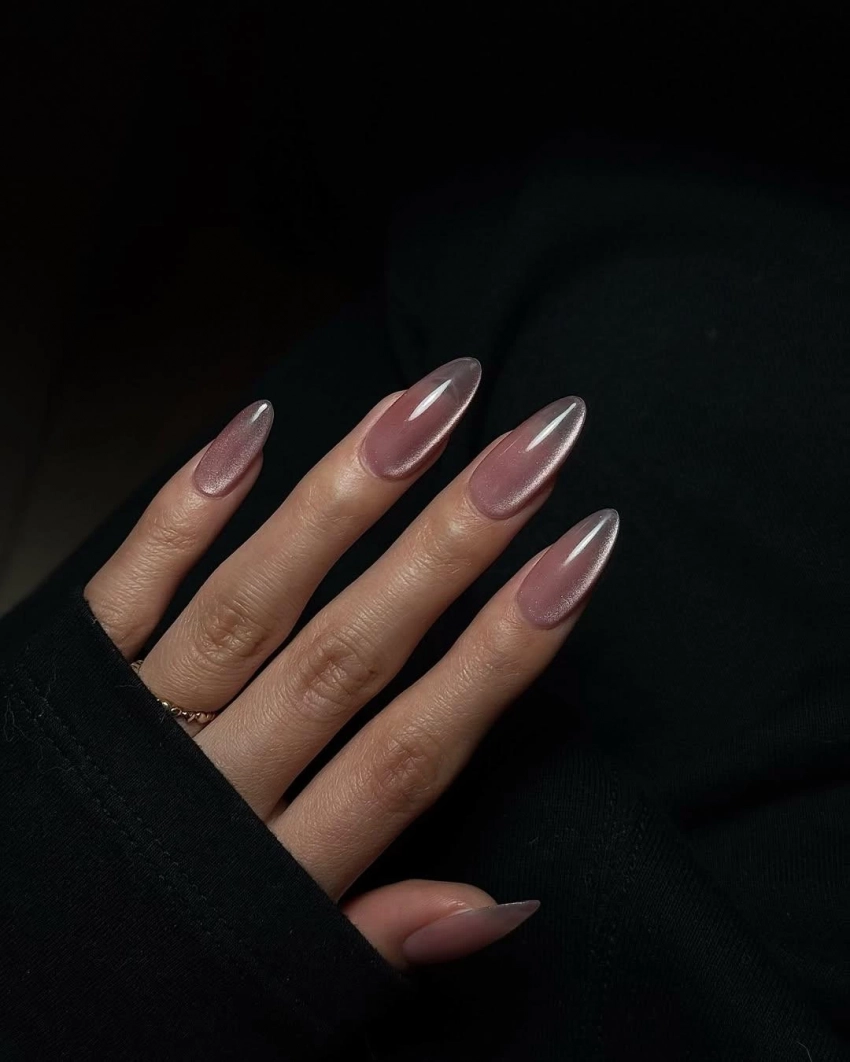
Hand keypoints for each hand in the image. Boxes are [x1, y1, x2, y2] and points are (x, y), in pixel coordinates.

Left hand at [84, 357, 617, 968]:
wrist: (9, 988)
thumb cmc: (151, 977)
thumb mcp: (275, 982)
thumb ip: (380, 937)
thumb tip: (500, 908)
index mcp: (280, 870)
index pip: (416, 745)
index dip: (505, 651)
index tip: (580, 552)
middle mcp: (216, 787)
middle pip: (350, 652)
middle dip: (448, 546)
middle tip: (529, 445)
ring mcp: (139, 725)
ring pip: (254, 602)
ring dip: (342, 501)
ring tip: (422, 406)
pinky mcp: (74, 684)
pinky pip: (127, 591)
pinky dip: (185, 511)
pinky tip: (252, 432)